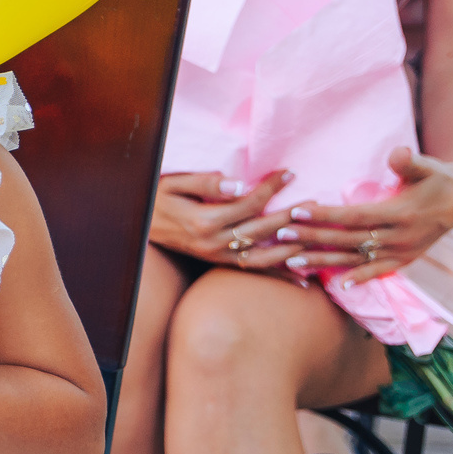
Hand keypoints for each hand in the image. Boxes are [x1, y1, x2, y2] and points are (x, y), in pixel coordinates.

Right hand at [149, 171, 300, 269]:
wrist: (137, 228)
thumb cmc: (154, 200)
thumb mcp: (171, 184)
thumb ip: (204, 183)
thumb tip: (236, 184)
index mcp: (204, 220)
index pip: (248, 203)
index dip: (270, 187)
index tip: (289, 173)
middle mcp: (213, 243)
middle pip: (262, 229)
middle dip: (290, 214)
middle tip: (314, 203)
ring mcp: (216, 256)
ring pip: (263, 256)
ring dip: (291, 247)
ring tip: (315, 236)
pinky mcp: (218, 263)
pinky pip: (253, 271)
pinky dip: (279, 276)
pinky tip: (303, 280)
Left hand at [272, 148, 452, 283]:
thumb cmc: (438, 178)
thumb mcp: (428, 166)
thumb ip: (410, 162)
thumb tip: (399, 153)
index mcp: (401, 214)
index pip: (354, 216)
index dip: (325, 214)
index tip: (296, 211)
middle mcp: (400, 237)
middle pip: (348, 239)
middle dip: (313, 237)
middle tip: (279, 234)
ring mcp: (402, 252)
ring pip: (356, 259)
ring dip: (324, 261)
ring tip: (292, 262)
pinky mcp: (405, 260)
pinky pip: (379, 272)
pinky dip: (360, 279)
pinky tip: (338, 287)